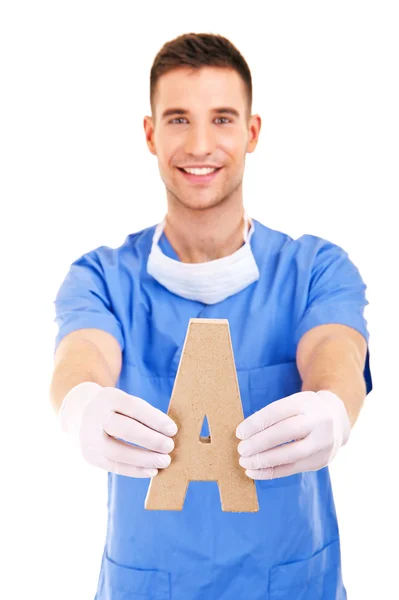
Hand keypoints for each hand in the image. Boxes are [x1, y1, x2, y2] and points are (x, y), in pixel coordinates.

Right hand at [59, 382, 177, 477]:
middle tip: (169, 446)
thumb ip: (145, 415)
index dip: (154, 419)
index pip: (134, 407)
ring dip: (144, 458)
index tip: (173, 430)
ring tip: (164, 461)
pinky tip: (151, 471)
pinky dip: (134, 470)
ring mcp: (89, 437)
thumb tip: (169, 433)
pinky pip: (113, 466)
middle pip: (124, 429)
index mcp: (109, 397)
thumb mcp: (126, 402)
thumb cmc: (117, 409)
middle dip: (150, 439)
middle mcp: (95, 416)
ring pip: (117, 452)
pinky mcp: (90, 455)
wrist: (82, 414)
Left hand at [236, 390, 349, 479]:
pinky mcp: (321, 460)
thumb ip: (272, 415)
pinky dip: (271, 472)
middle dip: (260, 442)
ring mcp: (323, 442)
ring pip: (291, 454)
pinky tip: (254, 472)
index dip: (257, 423)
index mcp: (306, 402)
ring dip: (264, 461)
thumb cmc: (303, 411)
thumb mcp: (292, 403)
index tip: (239, 432)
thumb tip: (244, 433)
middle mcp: (318, 421)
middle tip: (241, 449)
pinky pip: (293, 469)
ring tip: (245, 462)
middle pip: (287, 431)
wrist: (336, 420)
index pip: (278, 411)